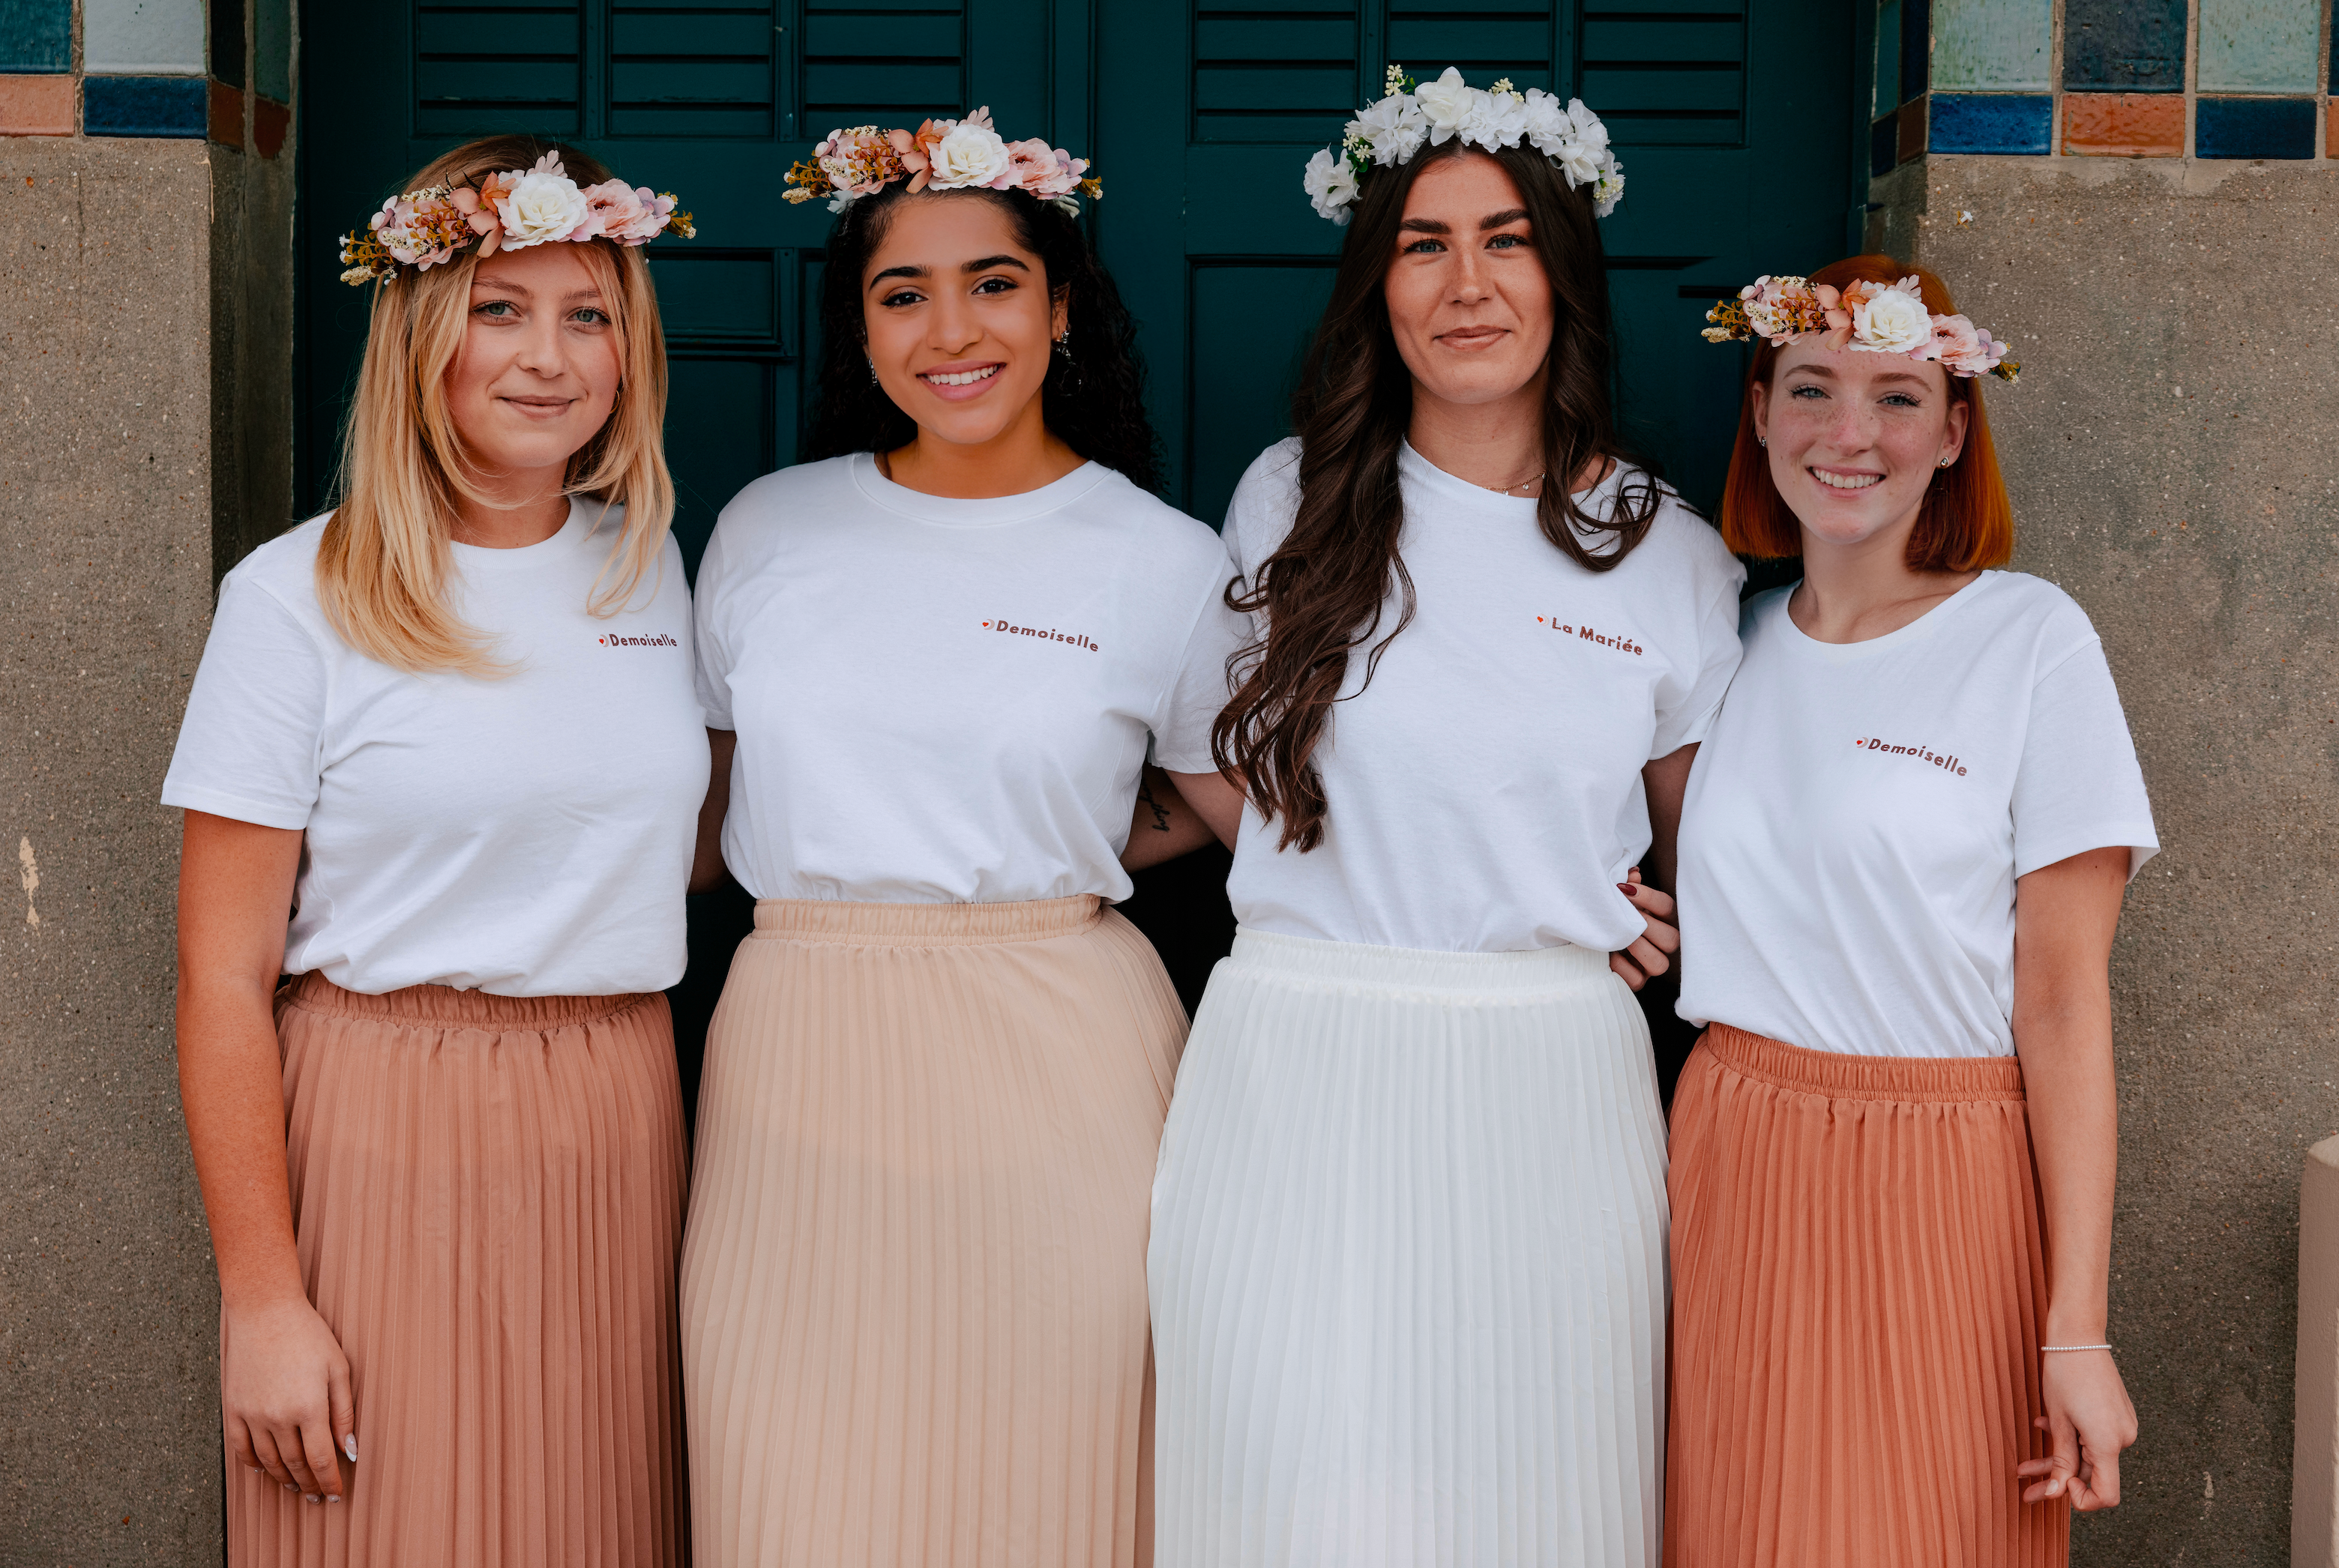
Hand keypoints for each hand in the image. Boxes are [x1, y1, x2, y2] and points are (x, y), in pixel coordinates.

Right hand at [222, 1294, 355, 1502]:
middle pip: (295, 1465)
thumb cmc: (308, 1335)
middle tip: (319, 1496)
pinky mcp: (233, 1409)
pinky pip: (241, 1449)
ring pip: (269, 1462)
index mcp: (309, 1407)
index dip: (330, 1481)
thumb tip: (349, 1450)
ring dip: (284, 1479)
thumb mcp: (338, 1368)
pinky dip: (254, 1465)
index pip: (322, 1460)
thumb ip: (344, 1413)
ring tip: (297, 1487)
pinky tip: (265, 1471)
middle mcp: (278, 1417)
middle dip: (310, 1485)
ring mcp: (252, 1415)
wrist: (265, 1312)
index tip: (337, 1494)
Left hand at [1608, 868, 1678, 991]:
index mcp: (1663, 919)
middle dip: (1646, 925)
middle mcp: (1664, 944)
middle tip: (1625, 915)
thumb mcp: (1621, 900)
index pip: (1668, 907)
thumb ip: (1628, 887)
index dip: (1648, 897)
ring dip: (1638, 947)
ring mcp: (1652, 965)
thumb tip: (1633, 874)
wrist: (1593, 940)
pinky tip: (1610, 954)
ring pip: (1659, 963)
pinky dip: (1622, 967)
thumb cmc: (1614, 914)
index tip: (1623, 888)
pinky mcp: (1638, 981)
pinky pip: (1636, 980)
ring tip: (1620, 936)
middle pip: (1672, 938)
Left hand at [2016, 1350, 2135, 1509]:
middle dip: (2057, 1480)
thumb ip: (2061, 1460)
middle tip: (2025, 1488)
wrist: (2078, 1336)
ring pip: (2087, 1455)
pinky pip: (2093, 1437)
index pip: (2106, 1495)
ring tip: (2024, 1466)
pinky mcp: (2117, 1414)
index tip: (2056, 1488)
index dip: (2081, 1499)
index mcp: (2109, 1444)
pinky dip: (2070, 1438)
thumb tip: (2056, 1494)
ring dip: (2058, 1459)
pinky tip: (2044, 1428)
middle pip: (2090, 1474)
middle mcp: (2123, 1438)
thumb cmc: (2064, 1374)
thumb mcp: (2058, 1421)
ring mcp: (2122, 1425)